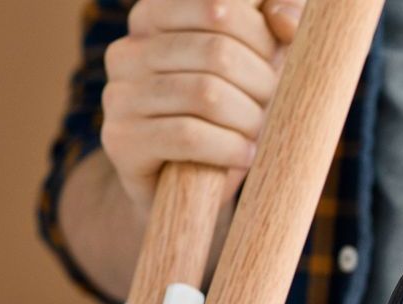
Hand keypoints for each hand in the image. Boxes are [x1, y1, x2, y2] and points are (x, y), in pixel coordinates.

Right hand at [100, 0, 307, 210]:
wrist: (191, 186)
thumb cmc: (234, 107)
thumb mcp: (262, 58)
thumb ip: (282, 19)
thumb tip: (284, 21)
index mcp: (154, 16)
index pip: (221, 8)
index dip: (263, 39)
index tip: (274, 63)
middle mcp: (127, 50)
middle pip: (218, 52)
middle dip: (261, 83)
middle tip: (271, 105)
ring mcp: (118, 95)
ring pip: (205, 94)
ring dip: (248, 118)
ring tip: (256, 131)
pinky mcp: (120, 140)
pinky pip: (187, 136)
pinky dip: (229, 147)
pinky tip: (245, 154)